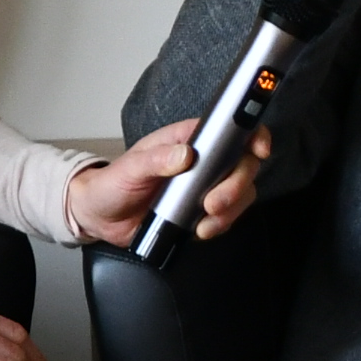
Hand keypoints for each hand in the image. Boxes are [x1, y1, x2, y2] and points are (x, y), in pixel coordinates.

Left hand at [66, 118, 271, 249]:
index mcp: (187, 140)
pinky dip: (220, 225)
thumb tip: (185, 154)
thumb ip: (156, 159)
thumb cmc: (113, 182)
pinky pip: (227, 216)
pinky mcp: (203, 211)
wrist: (101, 216)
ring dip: (231, 209)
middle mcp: (203, 161)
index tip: (258, 148)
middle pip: (242, 164)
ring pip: (241, 192)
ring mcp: (205, 187)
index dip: (252, 135)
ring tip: (204, 221)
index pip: (229, 130)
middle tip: (214, 202)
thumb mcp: (130, 168)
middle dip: (236, 185)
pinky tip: (200, 229)